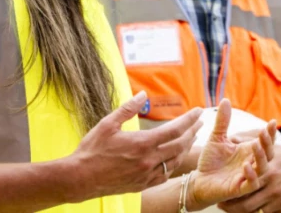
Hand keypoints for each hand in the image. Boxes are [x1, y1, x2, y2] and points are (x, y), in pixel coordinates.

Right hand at [70, 91, 202, 200]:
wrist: (80, 179)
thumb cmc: (92, 150)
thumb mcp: (108, 124)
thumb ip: (128, 109)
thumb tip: (143, 95)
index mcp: (142, 143)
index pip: (175, 129)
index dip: (189, 119)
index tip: (199, 111)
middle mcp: (148, 160)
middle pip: (180, 145)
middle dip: (193, 132)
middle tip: (200, 122)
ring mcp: (146, 175)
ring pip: (175, 161)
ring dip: (185, 147)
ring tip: (191, 137)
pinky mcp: (142, 185)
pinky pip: (165, 175)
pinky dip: (173, 164)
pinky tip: (174, 158)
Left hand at [188, 99, 276, 209]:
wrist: (200, 180)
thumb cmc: (211, 160)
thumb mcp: (217, 137)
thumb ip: (223, 121)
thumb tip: (225, 100)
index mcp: (248, 151)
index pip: (264, 141)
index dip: (270, 132)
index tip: (273, 122)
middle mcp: (251, 163)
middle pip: (267, 153)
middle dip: (268, 143)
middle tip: (263, 131)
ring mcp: (247, 176)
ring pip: (262, 168)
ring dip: (261, 157)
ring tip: (255, 145)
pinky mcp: (240, 188)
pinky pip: (251, 183)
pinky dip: (251, 175)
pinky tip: (246, 165)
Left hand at [219, 144, 280, 212]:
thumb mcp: (271, 149)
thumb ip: (251, 143)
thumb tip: (231, 137)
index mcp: (267, 170)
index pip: (245, 185)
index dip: (231, 193)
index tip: (220, 196)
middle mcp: (273, 186)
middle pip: (247, 204)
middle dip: (232, 208)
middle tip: (221, 205)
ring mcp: (279, 199)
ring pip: (256, 212)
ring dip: (243, 212)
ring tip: (232, 210)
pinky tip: (248, 211)